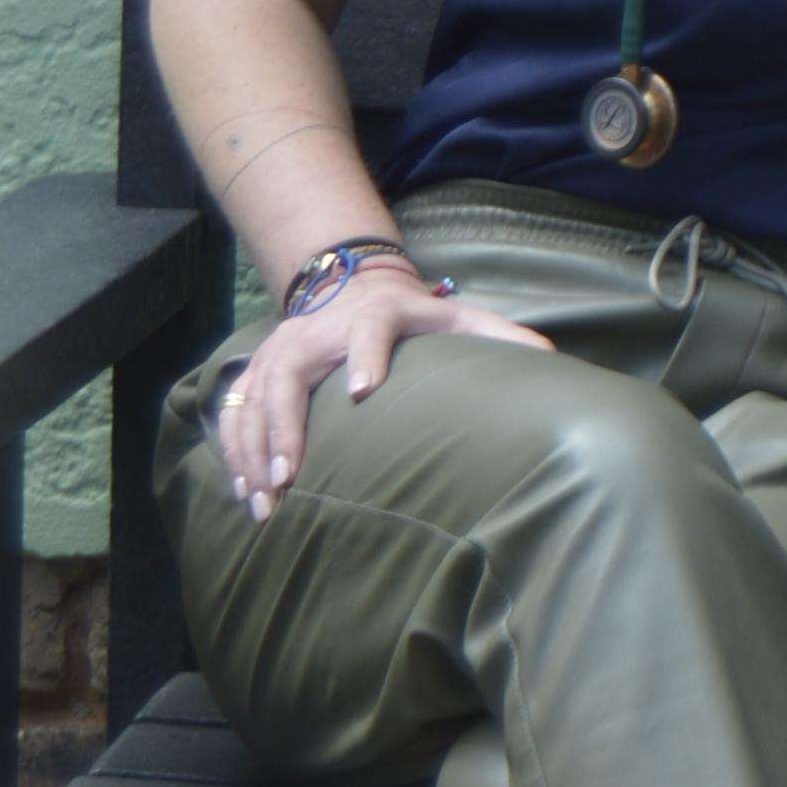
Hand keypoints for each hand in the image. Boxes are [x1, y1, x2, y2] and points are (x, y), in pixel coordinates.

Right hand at [214, 260, 548, 519]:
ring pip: (253, 400)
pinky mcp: (258, 370)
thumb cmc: (411, 314)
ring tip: (263, 503)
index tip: (364, 392)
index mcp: (375, 316)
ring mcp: (280, 351)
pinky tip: (243, 491)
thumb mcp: (456, 316)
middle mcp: (317, 331)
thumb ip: (499, 336)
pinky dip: (235, 450)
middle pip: (289, 375)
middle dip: (284, 429)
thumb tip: (551, 360)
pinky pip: (236, 412)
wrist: (350, 283)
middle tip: (288, 480)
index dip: (367, 356)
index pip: (372, 329)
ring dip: (252, 452)